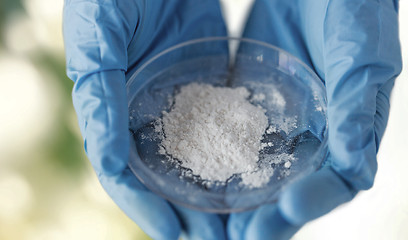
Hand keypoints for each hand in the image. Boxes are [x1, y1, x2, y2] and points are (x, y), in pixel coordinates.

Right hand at [63, 1, 228, 238]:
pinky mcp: (208, 85)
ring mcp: (179, 101)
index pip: (124, 171)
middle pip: (164, 175)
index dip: (145, 205)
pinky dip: (236, 154)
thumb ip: (99, 91)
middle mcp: (144, 113)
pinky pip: (223, 125)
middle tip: (217, 239)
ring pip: (196, 158)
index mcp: (111, 108)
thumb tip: (107, 158)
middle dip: (188, 211)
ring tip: (241, 222)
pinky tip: (256, 174)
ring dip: (215, 192)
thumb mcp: (100, 32)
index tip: (174, 233)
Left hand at [228, 0, 401, 238]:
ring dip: (239, 199)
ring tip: (210, 225)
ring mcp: (281, 119)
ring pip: (261, 169)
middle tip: (238, 238)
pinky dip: (216, 159)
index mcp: (353, 126)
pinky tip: (192, 174)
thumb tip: (357, 167)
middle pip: (295, 185)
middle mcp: (316, 131)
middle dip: (268, 216)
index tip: (283, 211)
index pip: (339, 178)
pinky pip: (232, 135)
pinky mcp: (250, 101)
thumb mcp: (361, 50)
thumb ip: (358, 104)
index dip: (315, 201)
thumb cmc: (354, 5)